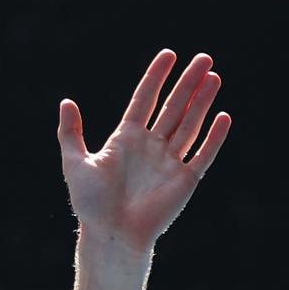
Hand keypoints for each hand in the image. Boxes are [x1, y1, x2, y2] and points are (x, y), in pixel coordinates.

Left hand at [58, 50, 231, 254]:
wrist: (111, 234)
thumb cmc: (91, 204)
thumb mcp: (75, 163)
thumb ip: (70, 133)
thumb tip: (66, 102)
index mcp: (126, 139)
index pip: (144, 100)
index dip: (156, 77)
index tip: (169, 54)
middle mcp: (150, 146)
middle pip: (173, 107)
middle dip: (187, 83)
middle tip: (204, 58)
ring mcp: (168, 162)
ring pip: (189, 124)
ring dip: (202, 102)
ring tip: (214, 77)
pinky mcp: (184, 180)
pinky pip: (202, 154)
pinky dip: (213, 137)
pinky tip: (223, 116)